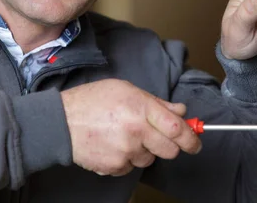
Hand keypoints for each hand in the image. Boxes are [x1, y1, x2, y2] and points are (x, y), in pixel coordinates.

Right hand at [60, 79, 200, 175]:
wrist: (60, 122)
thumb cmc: (91, 101)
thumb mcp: (125, 90)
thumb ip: (156, 102)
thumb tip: (181, 112)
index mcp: (141, 108)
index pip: (177, 128)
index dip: (191, 137)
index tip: (196, 141)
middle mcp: (136, 132)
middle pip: (170, 150)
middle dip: (169, 145)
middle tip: (158, 137)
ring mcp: (125, 152)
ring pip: (150, 159)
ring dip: (145, 151)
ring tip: (125, 135)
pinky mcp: (115, 167)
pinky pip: (132, 167)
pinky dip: (127, 159)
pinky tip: (114, 144)